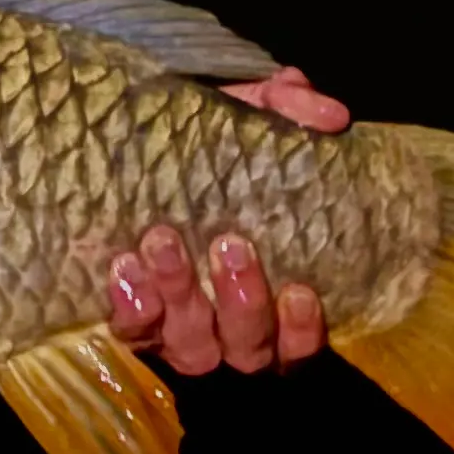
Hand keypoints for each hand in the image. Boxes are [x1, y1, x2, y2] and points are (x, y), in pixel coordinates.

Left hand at [106, 64, 347, 374]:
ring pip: (192, 346)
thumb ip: (288, 107)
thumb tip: (329, 114)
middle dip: (243, 300)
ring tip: (162, 240)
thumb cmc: (207, 145)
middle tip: (228, 244)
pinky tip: (125, 266)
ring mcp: (180, 328)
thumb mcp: (246, 113)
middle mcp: (231, 326)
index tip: (299, 289)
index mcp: (276, 294)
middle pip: (248, 347)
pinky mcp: (132, 319)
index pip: (300, 341)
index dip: (303, 330)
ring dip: (180, 296)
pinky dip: (132, 306)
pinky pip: (133, 331)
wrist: (132, 144)